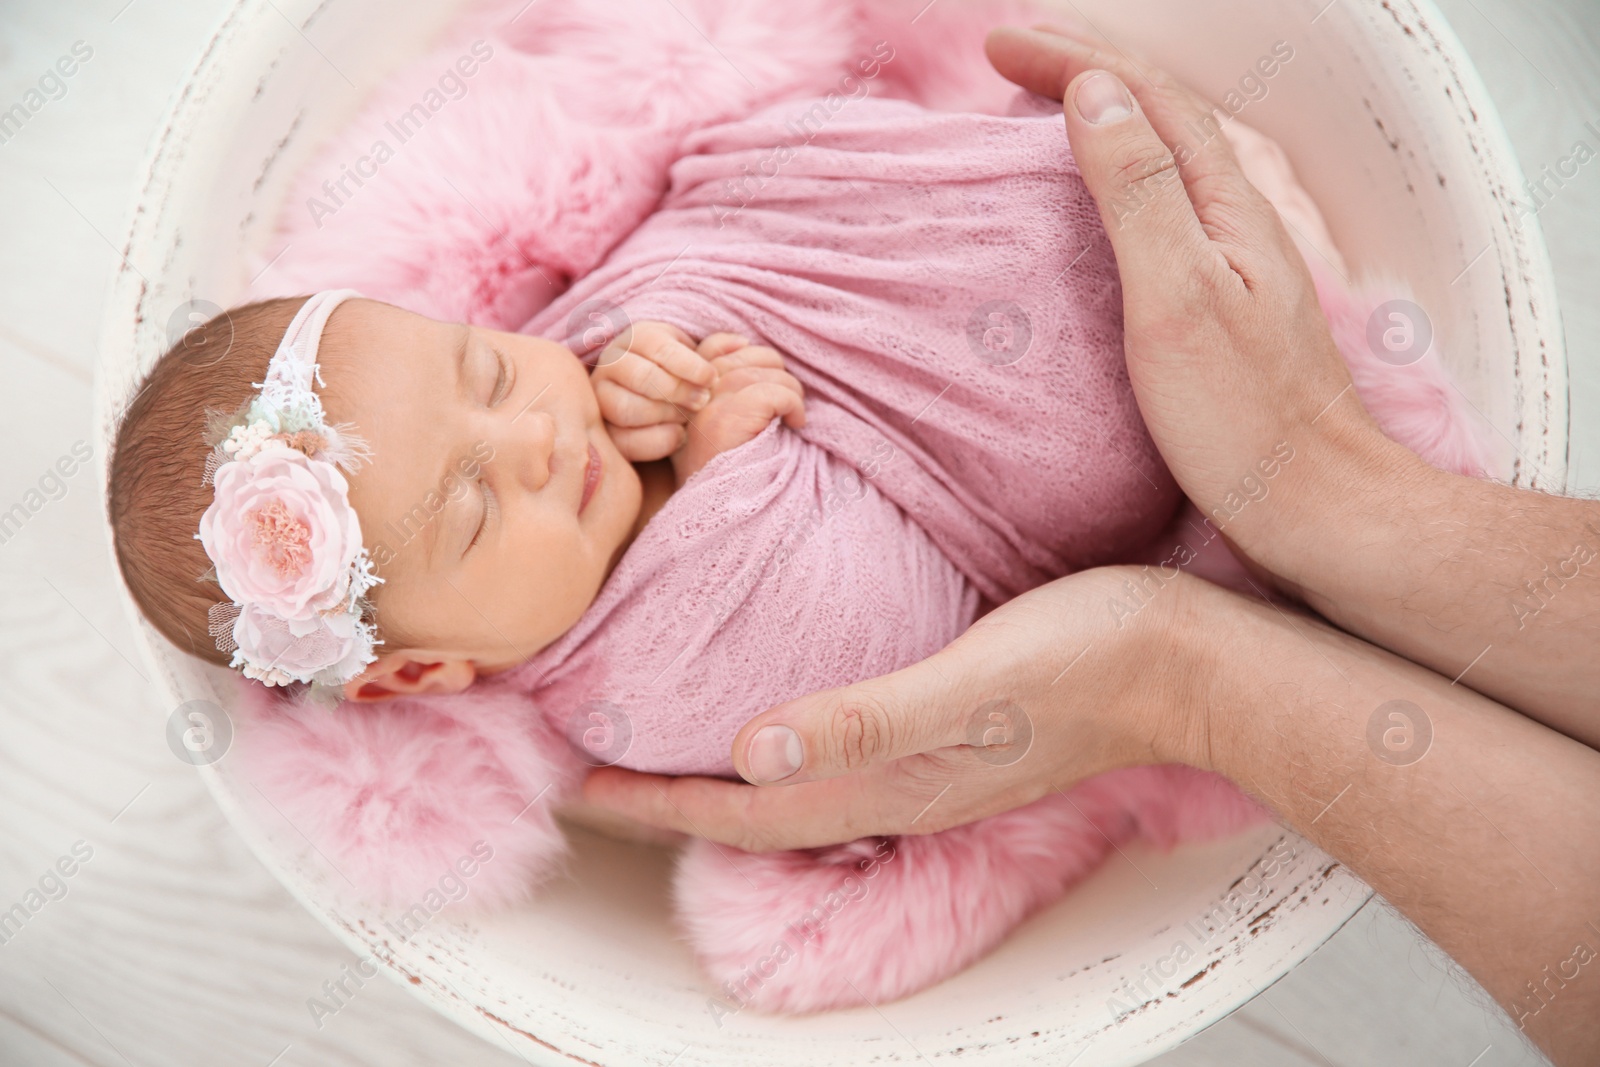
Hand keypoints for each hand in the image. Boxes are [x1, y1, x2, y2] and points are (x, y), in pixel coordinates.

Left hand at [580, 565, 1207, 850]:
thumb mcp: (969, 685)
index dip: (652, 800)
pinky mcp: (949, 734)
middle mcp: (898, 792)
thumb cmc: (1089, 663)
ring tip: (657, 752)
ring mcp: (926, 770)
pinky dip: (779, 751)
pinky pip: (835, 760)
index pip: (741, 811)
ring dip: (716, 781)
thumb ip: (862, 721)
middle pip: (752, 814)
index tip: (572, 781)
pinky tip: (774, 724)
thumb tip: (749, 754)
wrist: (1190, 664)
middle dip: (667, 800)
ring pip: (790, 791)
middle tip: (590, 773)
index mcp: (889, 786)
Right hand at [590, 321, 718, 461]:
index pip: (657, 346)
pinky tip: (678, 437)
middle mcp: (611, 363)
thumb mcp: (696, 358)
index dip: (689, 365)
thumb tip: (741, 342)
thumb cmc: (681, 376)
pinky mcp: (603, 430)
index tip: (712, 379)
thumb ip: (716, 352)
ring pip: (626, 409)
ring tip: (687, 419)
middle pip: (641, 377)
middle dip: (678, 392)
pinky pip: (624, 440)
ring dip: (666, 416)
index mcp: (636, 338)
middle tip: (702, 402)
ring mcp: (601, 397)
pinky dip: (657, 441)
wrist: (657, 405)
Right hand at [672, 333, 806, 483]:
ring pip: (764, 371)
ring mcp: (707, 406)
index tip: (767, 372)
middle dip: (774, 372)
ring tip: (792, 417)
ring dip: (790, 390)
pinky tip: (796, 423)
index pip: (713, 348)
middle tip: (784, 404)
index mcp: (684, 395)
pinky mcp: (727, 419)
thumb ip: (723, 396)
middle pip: (744, 354)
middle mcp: (690, 396)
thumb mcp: (715, 434)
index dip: (743, 350)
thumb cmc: (725, 480)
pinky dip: (793, 404)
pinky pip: (774, 391)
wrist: (717, 523)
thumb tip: (747, 351)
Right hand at [983, 24, 1419, 582]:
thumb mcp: (1175, 299)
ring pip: (1162, 154)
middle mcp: (1238, 218)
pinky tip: (1099, 201)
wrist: (1316, 504)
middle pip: (1160, 111)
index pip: (1146, 96)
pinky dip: (1117, 175)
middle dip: (1084, 70)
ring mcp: (1236, 259)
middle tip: (1010, 59)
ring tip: (1044, 107)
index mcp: (1225, 205)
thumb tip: (1095, 95)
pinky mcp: (1225, 301)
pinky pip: (1162, 204)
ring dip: (1102, 115)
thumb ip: (1135, 193)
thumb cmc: (1243, 420)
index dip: (1071, 59)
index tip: (996, 46)